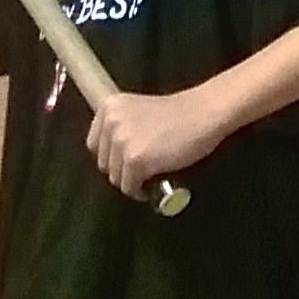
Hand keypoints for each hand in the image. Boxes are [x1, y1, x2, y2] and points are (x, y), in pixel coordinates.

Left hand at [84, 87, 226, 198]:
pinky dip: (140, 191)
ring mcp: (122, 141)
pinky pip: (130, 187)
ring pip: (116, 177)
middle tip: (140, 172)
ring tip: (147, 179)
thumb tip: (113, 155)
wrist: (203, 113)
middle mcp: (111, 122)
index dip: (111, 157)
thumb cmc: (180, 113)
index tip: (124, 162)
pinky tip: (152, 186)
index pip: (95, 144)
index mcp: (109, 107)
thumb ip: (123, 126)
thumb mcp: (139, 111)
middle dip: (121, 170)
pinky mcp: (135, 160)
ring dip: (131, 182)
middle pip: (104, 163)